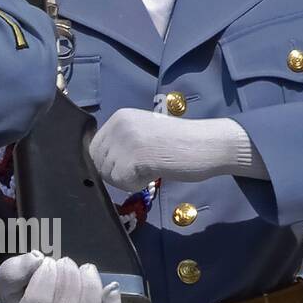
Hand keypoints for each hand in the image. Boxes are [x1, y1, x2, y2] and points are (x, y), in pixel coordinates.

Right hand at [0, 252, 121, 302]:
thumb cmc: (14, 295)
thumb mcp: (4, 281)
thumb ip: (15, 270)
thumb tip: (38, 258)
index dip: (45, 278)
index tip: (46, 260)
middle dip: (68, 279)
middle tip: (65, 261)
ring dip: (90, 287)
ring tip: (85, 268)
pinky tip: (111, 286)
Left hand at [88, 108, 267, 191]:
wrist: (208, 144)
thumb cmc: (178, 143)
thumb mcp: (142, 133)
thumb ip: (120, 143)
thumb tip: (96, 164)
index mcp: (118, 117)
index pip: (93, 148)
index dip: (108, 163)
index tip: (131, 164)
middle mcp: (118, 125)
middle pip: (97, 162)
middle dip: (116, 173)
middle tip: (143, 169)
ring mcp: (126, 140)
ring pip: (108, 174)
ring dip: (127, 180)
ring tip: (151, 168)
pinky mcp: (136, 157)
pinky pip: (122, 182)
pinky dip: (136, 185)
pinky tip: (154, 173)